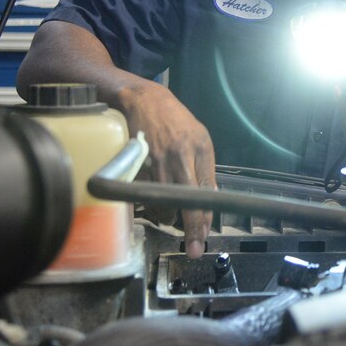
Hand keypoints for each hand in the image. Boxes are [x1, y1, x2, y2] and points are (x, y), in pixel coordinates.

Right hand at [119, 82, 214, 258]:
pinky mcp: (135, 166)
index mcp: (198, 151)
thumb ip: (206, 169)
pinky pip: (143, 198)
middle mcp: (178, 158)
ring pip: (161, 205)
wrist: (143, 100)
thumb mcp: (201, 139)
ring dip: (168, 216)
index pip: (203, 194)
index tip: (200, 242)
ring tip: (172, 213)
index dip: (201, 222)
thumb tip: (210, 198)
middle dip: (188, 229)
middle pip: (183, 204)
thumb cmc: (176, 121)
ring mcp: (155, 163)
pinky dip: (150, 205)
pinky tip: (155, 202)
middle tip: (192, 244)